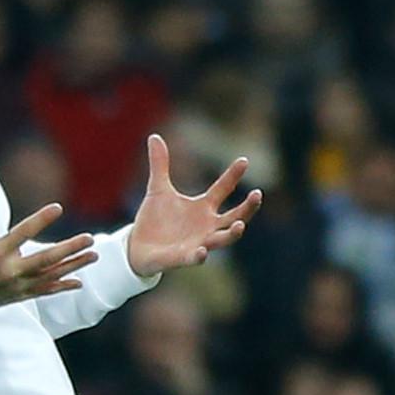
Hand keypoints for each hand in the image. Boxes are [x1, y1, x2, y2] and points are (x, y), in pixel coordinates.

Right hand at [0, 179, 91, 311]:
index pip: (22, 233)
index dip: (40, 220)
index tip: (58, 207)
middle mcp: (8, 270)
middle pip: (44, 259)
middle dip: (68, 249)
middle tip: (89, 238)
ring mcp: (16, 285)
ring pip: (50, 275)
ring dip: (74, 265)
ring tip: (94, 255)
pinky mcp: (19, 295)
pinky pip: (45, 291)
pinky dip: (62, 287)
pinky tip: (79, 282)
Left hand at [123, 134, 261, 275]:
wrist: (137, 247)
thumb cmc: (154, 220)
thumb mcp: (158, 189)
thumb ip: (160, 165)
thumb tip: (154, 136)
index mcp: (203, 207)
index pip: (223, 189)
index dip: (233, 175)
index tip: (244, 160)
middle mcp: (206, 225)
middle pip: (235, 216)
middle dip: (248, 208)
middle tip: (257, 194)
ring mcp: (198, 242)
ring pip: (223, 239)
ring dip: (232, 234)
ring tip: (240, 226)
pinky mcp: (183, 257)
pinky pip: (196, 258)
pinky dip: (200, 255)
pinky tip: (202, 251)